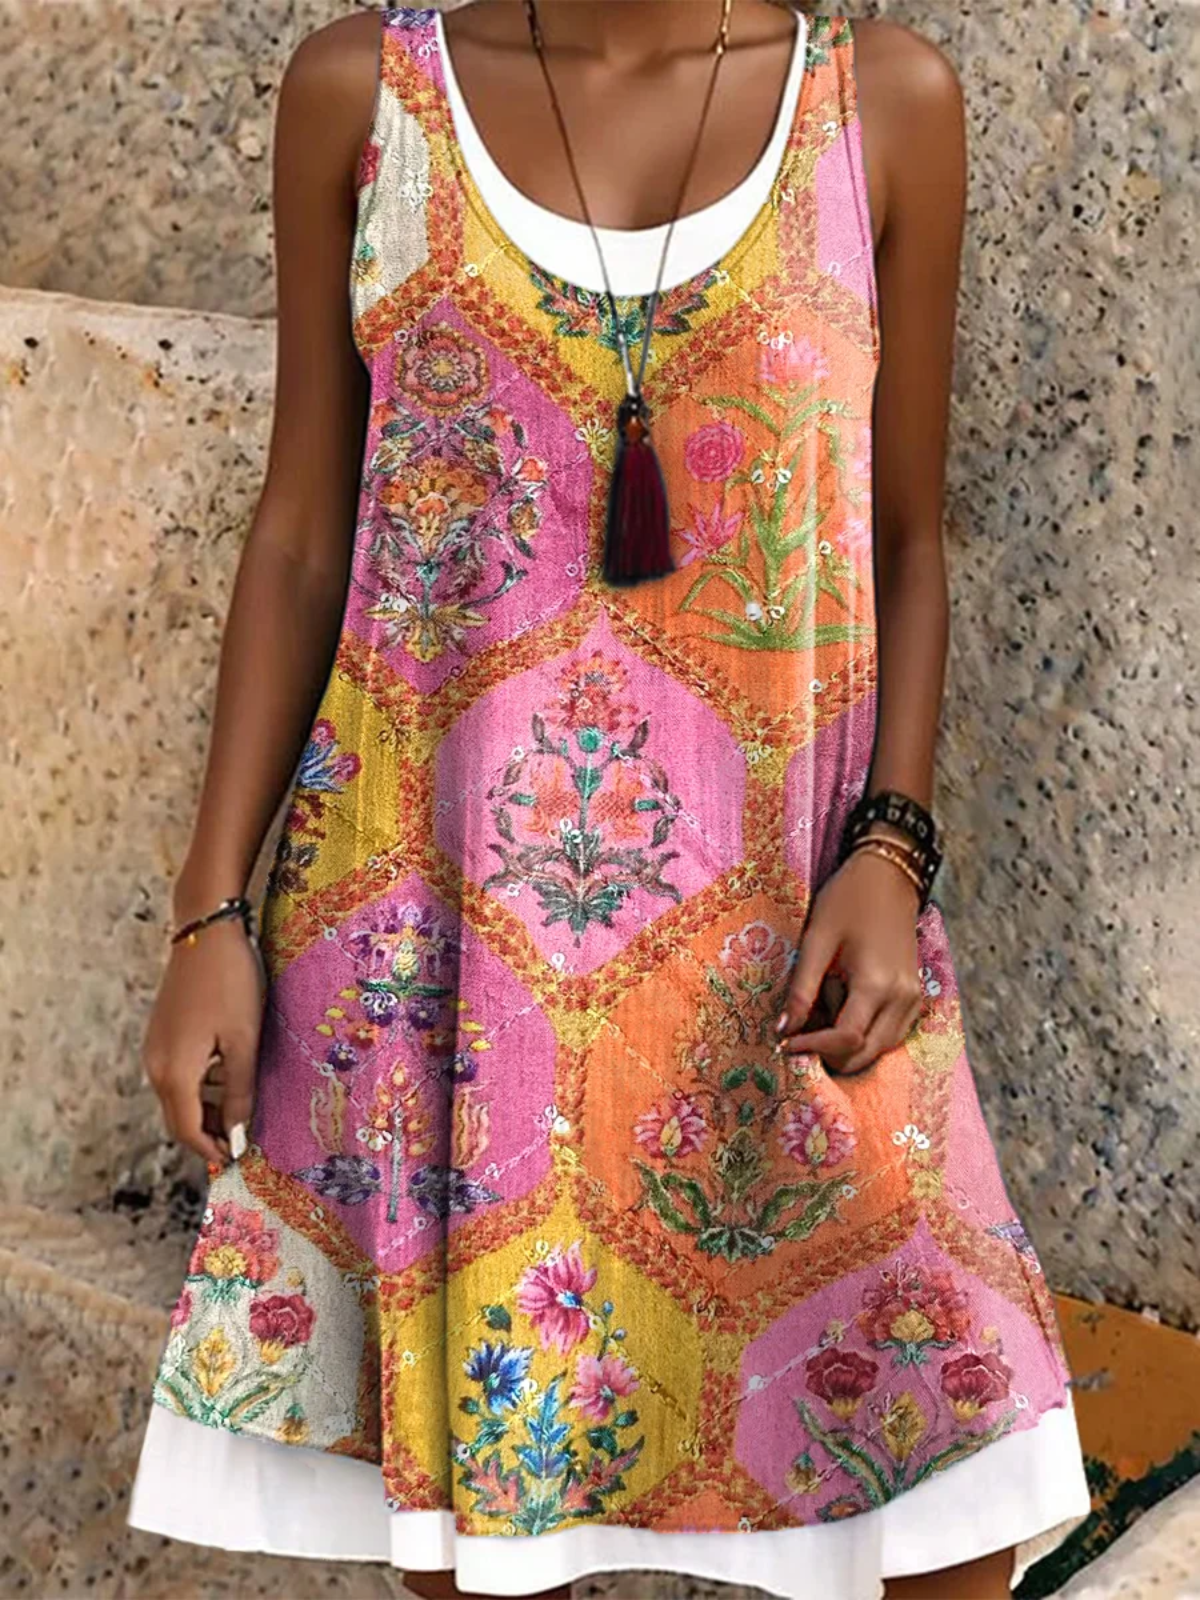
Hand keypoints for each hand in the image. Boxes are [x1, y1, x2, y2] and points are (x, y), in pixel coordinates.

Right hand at [141, 918, 264, 1166]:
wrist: (206, 932)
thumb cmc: (231, 984)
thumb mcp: (244, 1041)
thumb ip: (239, 1091)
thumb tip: (237, 1137)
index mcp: (174, 1073)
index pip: (187, 1131)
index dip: (211, 1150)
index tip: (238, 1160)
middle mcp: (155, 1065)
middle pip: (178, 1117)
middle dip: (209, 1133)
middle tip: (245, 1138)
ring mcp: (155, 1048)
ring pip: (178, 1096)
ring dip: (206, 1110)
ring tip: (243, 1107)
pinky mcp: (161, 1033)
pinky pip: (177, 1074)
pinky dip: (200, 1087)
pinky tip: (228, 1075)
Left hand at [775, 846, 923, 1075]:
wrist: (888, 876)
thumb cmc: (847, 901)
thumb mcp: (816, 940)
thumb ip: (801, 989)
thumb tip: (782, 1030)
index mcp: (876, 984)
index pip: (846, 1039)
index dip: (813, 1048)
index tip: (784, 1044)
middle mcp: (902, 999)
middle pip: (866, 1054)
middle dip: (830, 1056)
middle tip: (799, 1039)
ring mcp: (913, 999)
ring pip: (880, 1049)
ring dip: (848, 1048)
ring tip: (820, 1021)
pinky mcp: (915, 996)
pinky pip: (891, 1034)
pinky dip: (866, 1037)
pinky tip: (843, 1014)